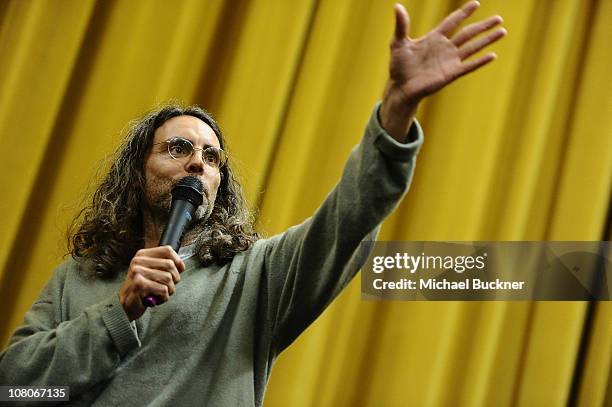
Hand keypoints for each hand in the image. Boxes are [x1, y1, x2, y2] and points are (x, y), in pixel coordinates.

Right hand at [119, 246, 184, 320]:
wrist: (127, 306)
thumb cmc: (143, 289)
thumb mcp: (153, 272)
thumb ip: (165, 265)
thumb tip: (181, 265)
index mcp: (142, 255)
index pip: (167, 250)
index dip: (178, 261)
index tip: (178, 271)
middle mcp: (138, 261)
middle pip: (170, 265)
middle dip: (174, 279)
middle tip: (167, 286)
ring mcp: (137, 272)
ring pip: (168, 278)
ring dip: (169, 290)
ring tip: (160, 293)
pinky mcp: (138, 285)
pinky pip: (163, 289)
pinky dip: (164, 297)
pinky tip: (156, 299)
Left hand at [381, 1, 506, 140]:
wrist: (401, 88)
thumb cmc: (398, 67)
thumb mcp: (398, 43)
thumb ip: (401, 25)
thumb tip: (397, 6)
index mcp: (434, 38)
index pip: (452, 21)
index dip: (463, 12)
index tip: (475, 3)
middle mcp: (445, 48)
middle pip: (468, 33)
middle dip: (483, 25)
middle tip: (499, 18)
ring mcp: (449, 61)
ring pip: (472, 47)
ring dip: (487, 39)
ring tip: (502, 31)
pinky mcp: (451, 74)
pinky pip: (469, 66)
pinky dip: (480, 61)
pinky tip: (492, 55)